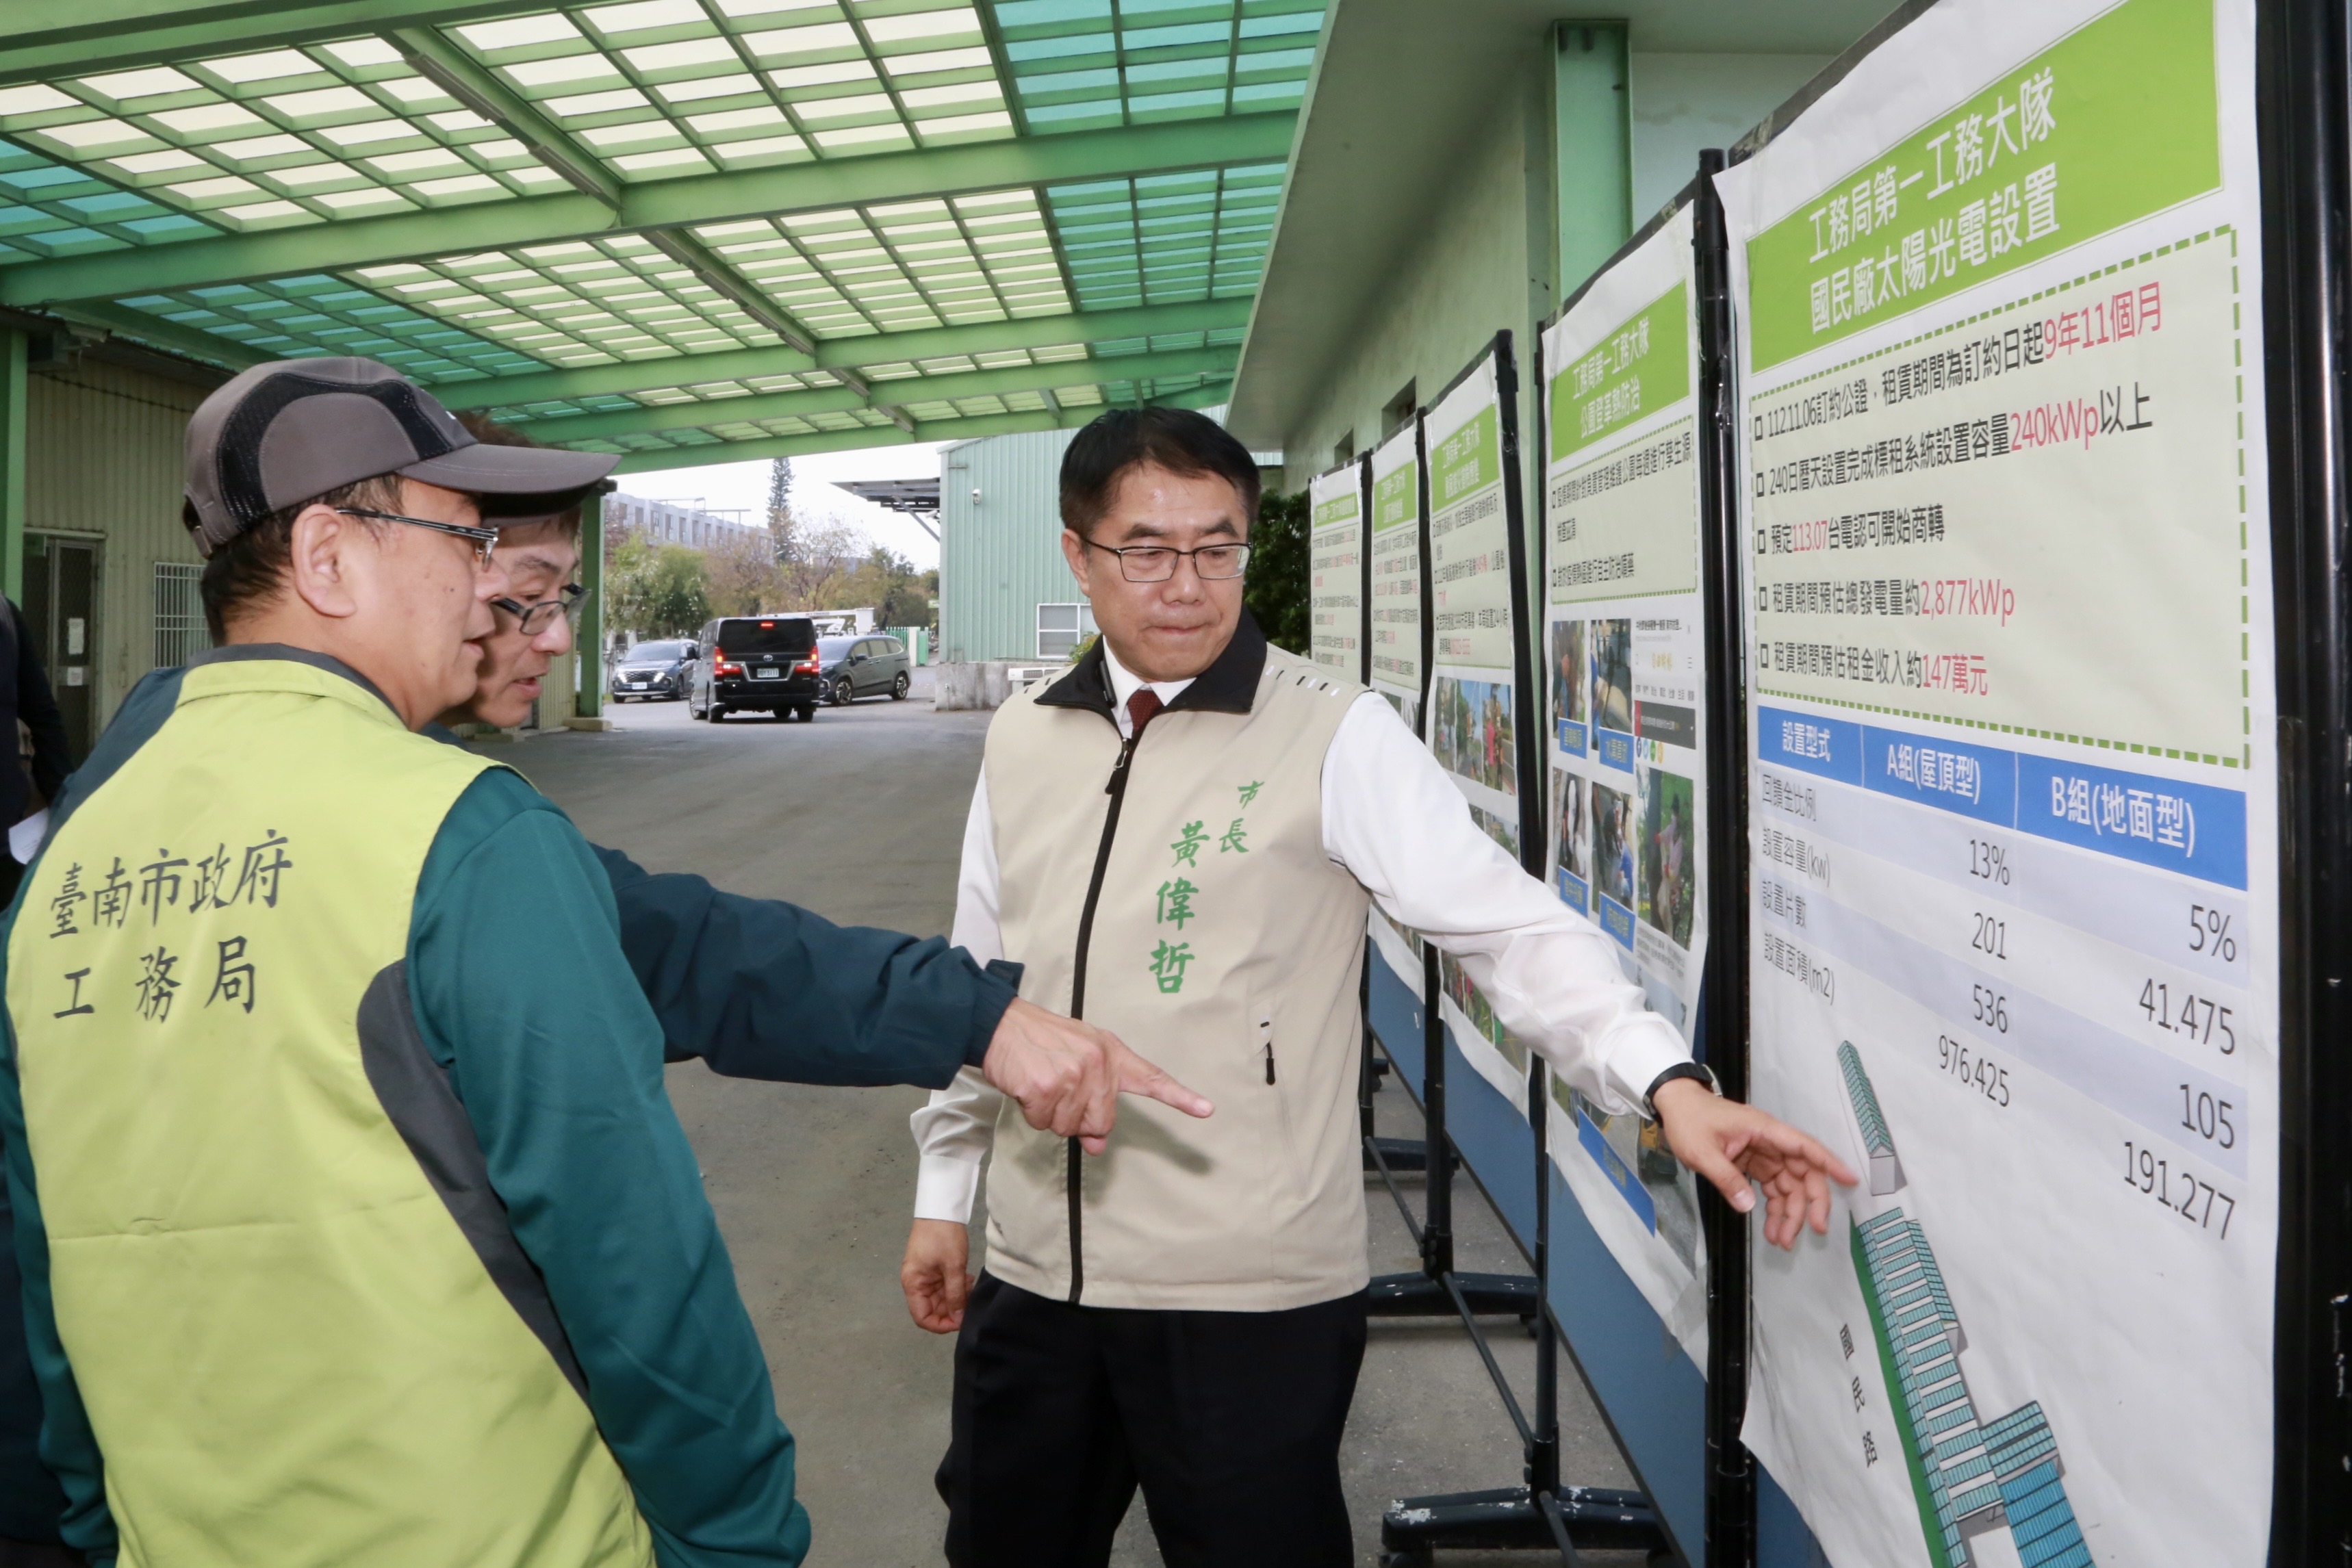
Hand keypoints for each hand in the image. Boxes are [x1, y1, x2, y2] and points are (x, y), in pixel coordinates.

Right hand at [902, 1218, 971, 1333]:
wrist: (942, 1208)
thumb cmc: (943, 1235)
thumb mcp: (953, 1266)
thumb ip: (955, 1294)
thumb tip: (958, 1319)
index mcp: (913, 1284)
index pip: (922, 1317)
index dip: (941, 1324)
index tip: (960, 1321)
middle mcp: (915, 1283)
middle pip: (932, 1309)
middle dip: (952, 1308)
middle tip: (969, 1297)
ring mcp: (924, 1276)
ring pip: (940, 1298)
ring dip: (956, 1296)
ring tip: (968, 1283)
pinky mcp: (933, 1269)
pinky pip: (943, 1286)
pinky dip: (955, 1286)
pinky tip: (966, 1278)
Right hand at [980, 997, 1212, 1154]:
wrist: (1002, 1024)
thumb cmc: (1042, 1042)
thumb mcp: (1077, 1061)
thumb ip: (1094, 1100)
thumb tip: (1097, 1145)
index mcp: (1112, 1054)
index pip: (1151, 1078)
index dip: (1179, 1097)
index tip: (1206, 1109)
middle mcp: (1098, 1064)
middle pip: (1101, 1122)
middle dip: (1077, 1118)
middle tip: (1058, 1090)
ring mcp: (1073, 1076)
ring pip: (1069, 1126)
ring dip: (1051, 1114)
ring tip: (1041, 1082)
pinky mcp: (1047, 1087)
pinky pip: (1043, 1122)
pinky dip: (1032, 1112)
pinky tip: (1028, 1086)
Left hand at [1652, 1079, 1858, 1249]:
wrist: (1676, 1106)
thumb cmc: (1689, 1122)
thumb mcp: (1702, 1151)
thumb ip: (1726, 1178)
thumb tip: (1750, 1207)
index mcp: (1764, 1130)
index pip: (1805, 1147)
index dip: (1829, 1163)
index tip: (1850, 1180)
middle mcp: (1771, 1141)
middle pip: (1803, 1172)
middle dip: (1811, 1202)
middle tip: (1814, 1231)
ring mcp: (1764, 1153)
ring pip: (1789, 1185)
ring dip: (1790, 1213)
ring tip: (1782, 1242)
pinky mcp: (1755, 1163)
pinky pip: (1773, 1187)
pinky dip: (1775, 1208)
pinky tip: (1772, 1229)